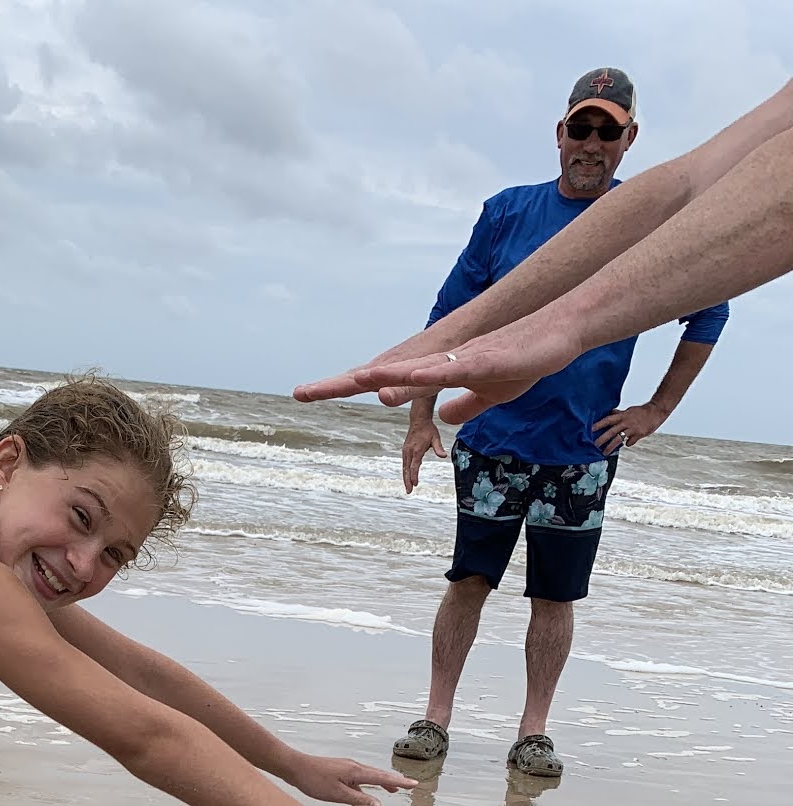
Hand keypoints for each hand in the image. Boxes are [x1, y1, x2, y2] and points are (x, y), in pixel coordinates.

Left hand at [287, 754, 416, 805]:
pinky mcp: (339, 771)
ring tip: (392, 790)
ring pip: (369, 777)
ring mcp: (347, 768)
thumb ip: (359, 800)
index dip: (399, 783)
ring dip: (381, 783)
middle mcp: (354, 767)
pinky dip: (366, 786)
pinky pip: (358, 779)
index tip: (414, 784)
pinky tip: (364, 794)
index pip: (383, 778)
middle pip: (379, 775)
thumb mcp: (337, 795)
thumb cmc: (313, 781)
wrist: (295, 767)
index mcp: (356, 772)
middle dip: (394, 781)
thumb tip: (379, 805)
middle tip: (409, 786)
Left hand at [294, 304, 587, 423]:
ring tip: (351, 383)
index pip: (385, 382)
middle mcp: (437, 363)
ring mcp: (456, 359)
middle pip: (383, 374)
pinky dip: (423, 376)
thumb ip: (465, 405)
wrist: (557, 333)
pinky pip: (446, 370)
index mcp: (434, 373)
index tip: (312, 395)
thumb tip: (445, 418)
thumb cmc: (525, 361)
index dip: (349, 388)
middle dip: (342, 384)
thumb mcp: (489, 393)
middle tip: (303, 393)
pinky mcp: (480, 360)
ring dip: (383, 378)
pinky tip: (405, 380)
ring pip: (411, 371)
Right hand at [401, 417, 446, 492]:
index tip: (415, 484)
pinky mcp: (405, 451)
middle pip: (407, 469)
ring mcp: (406, 451)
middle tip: (409, 492)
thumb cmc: (428, 429)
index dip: (414, 476)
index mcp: (417, 450)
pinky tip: (408, 477)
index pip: (414, 466)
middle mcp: (409, 452)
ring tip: (407, 487)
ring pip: (404, 468)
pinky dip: (406, 471)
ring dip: (405, 478)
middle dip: (407, 481)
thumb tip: (444, 456)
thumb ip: (439, 448)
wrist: (418, 420)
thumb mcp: (436, 438)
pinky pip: (405, 464)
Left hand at [592, 401, 664, 455]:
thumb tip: (611, 412)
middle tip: (593, 445)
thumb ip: (619, 413)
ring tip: (604, 453)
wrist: (657, 411)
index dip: (599, 424)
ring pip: (619, 439)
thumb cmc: (642, 411)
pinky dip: (628, 444)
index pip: (608, 420)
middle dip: (602, 439)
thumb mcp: (629, 411)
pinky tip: (627, 444)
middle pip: (611, 431)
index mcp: (623, 416)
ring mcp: (632, 428)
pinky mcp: (639, 434)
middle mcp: (626, 422)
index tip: (590, 429)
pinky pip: (630, 442)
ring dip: (610, 446)